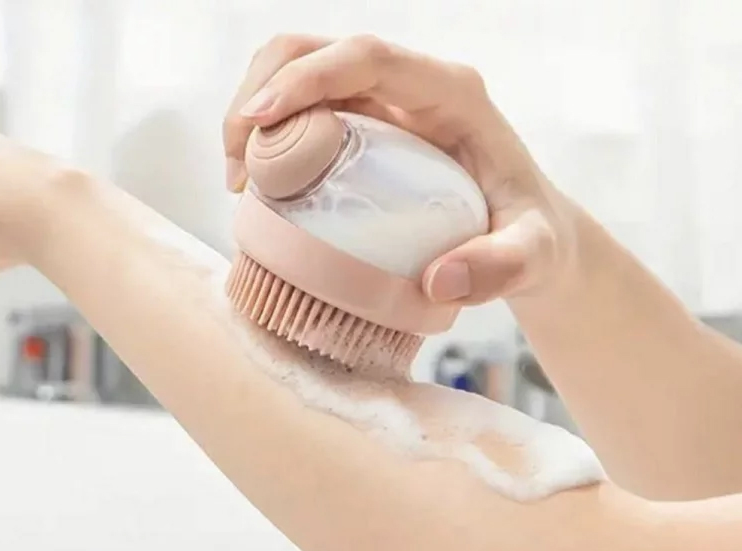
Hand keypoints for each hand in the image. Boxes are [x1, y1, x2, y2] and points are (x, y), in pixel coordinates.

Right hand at [223, 35, 579, 305]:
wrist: (529, 238)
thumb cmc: (531, 239)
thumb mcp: (531, 257)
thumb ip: (501, 268)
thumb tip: (438, 282)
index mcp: (451, 94)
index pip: (368, 56)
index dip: (307, 77)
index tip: (258, 122)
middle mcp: (411, 87)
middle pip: (317, 51)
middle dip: (261, 91)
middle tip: (236, 166)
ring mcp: (384, 105)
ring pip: (299, 74)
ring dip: (253, 113)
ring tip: (238, 180)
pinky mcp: (365, 130)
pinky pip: (304, 113)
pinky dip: (269, 138)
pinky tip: (259, 186)